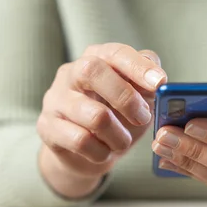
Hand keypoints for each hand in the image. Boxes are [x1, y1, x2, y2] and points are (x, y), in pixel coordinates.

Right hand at [38, 43, 166, 198]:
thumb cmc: (115, 118)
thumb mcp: (137, 98)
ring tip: (123, 142)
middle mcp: (70, 73)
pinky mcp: (46, 126)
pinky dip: (100, 151)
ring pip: (92, 114)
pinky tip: (103, 152)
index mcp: (95, 58)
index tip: (159, 82)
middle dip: (125, 97)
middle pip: (92, 70)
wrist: (84, 153)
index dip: (138, 66)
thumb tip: (158, 80)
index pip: (115, 52)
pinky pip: (80, 140)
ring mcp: (55, 99)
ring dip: (118, 135)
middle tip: (143, 118)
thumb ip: (147, 84)